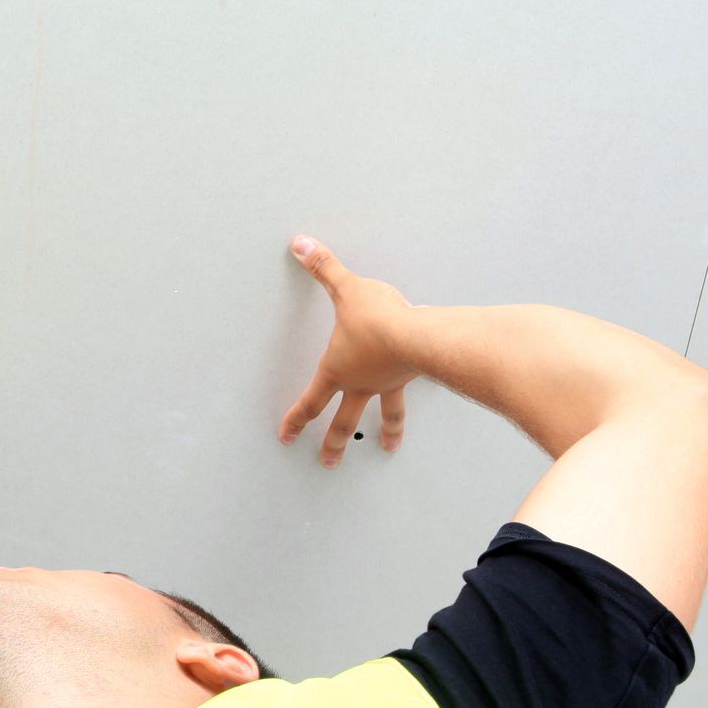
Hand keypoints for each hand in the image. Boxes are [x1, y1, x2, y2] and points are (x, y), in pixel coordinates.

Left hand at [281, 234, 418, 466]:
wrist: (419, 334)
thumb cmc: (379, 319)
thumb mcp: (345, 289)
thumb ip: (323, 267)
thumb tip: (301, 245)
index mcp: (338, 370)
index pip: (310, 402)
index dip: (296, 420)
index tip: (287, 436)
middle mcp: (362, 383)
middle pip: (344, 423)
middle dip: (334, 444)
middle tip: (328, 461)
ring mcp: (389, 384)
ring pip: (383, 416)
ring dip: (383, 434)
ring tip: (386, 448)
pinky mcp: (414, 376)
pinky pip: (409, 394)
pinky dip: (413, 403)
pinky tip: (420, 406)